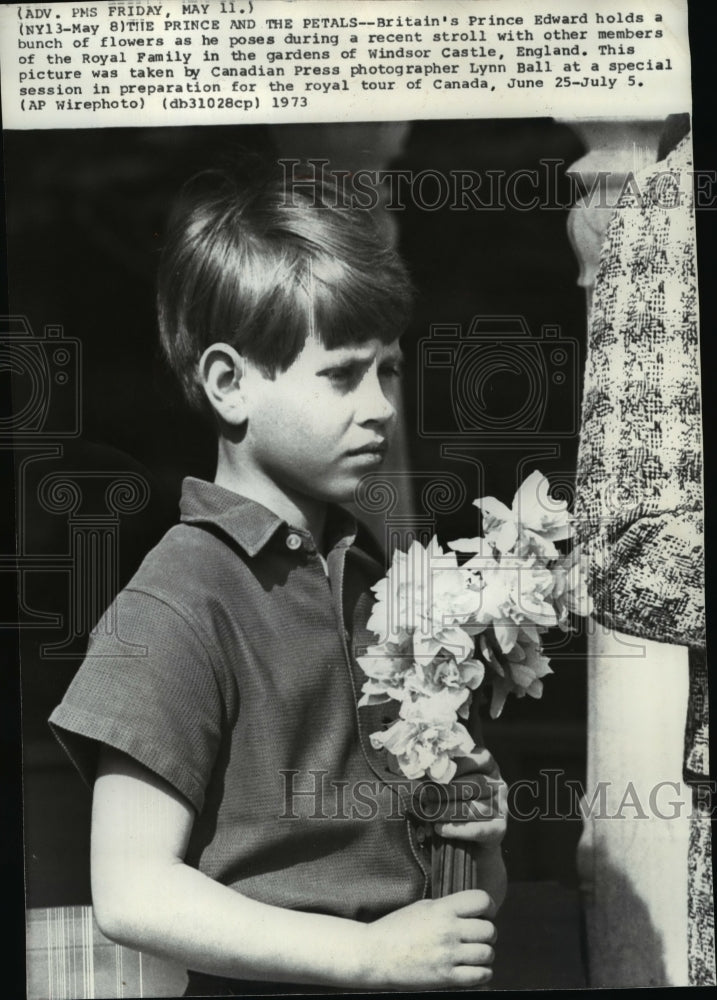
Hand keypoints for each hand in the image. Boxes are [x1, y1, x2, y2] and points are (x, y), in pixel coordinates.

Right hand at [363, 889, 496, 989]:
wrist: (375, 954)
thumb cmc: (397, 928)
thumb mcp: (422, 908)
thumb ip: (447, 908)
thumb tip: (471, 911)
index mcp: (442, 909)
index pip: (481, 900)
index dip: (489, 907)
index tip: (485, 913)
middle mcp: (448, 930)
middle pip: (489, 930)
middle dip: (488, 933)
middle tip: (478, 937)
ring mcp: (447, 955)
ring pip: (487, 954)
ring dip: (485, 954)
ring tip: (475, 954)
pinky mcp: (445, 977)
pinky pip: (479, 976)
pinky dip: (482, 973)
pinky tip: (473, 969)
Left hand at [432, 748, 507, 846]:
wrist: (473, 839)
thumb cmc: (458, 800)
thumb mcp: (454, 781)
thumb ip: (444, 774)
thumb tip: (421, 771)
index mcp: (489, 766)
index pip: (479, 759)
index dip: (457, 764)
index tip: (434, 770)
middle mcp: (499, 784)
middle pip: (475, 784)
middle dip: (447, 790)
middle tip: (426, 796)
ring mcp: (501, 808)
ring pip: (474, 808)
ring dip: (447, 811)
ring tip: (429, 813)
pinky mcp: (499, 830)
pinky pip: (478, 829)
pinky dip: (456, 830)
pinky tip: (439, 829)